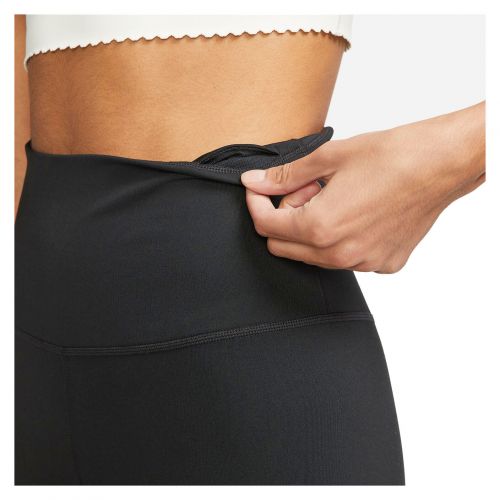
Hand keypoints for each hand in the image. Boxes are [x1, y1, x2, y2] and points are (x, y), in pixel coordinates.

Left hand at [241, 103, 484, 272]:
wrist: (442, 164)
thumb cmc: (393, 156)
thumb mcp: (330, 157)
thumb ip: (285, 175)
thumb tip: (253, 181)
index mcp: (321, 227)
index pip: (266, 226)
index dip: (256, 204)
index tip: (259, 189)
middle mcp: (340, 254)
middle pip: (284, 247)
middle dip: (284, 218)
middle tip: (306, 189)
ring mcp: (363, 263)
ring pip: (312, 256)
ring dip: (310, 229)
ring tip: (333, 197)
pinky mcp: (382, 263)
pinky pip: (344, 258)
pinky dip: (338, 239)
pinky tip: (355, 212)